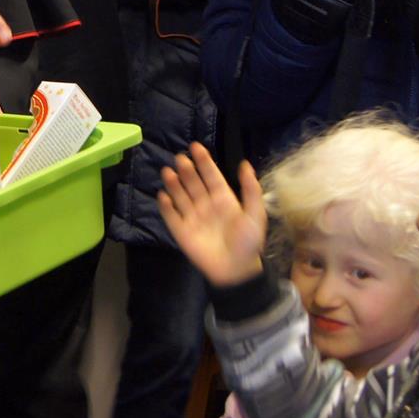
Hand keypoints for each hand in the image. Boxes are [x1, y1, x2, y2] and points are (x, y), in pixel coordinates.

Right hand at [157, 143, 265, 287]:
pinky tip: (163, 195)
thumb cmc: (248, 242)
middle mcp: (206, 205)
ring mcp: (193, 218)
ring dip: (174, 184)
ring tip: (168, 171)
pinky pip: (171, 217)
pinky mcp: (182, 232)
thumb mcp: (255, 214)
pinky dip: (166, 206)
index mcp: (224, 199)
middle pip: (194, 183)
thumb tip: (245, 164)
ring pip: (180, 196)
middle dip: (187, 170)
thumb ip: (251, 190)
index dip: (204, 161)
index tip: (196, 146)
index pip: (211, 176)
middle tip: (180, 158)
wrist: (236, 271)